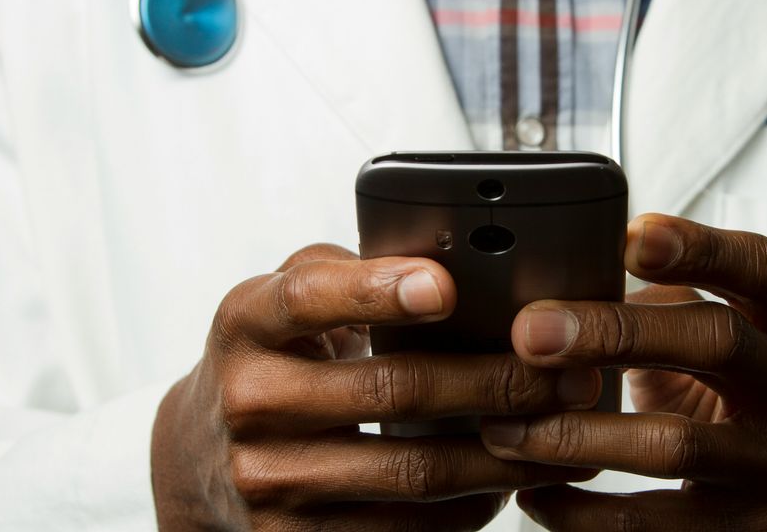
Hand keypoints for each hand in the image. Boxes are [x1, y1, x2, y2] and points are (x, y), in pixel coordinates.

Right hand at [151, 244, 597, 530]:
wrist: (198, 458)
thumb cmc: (270, 360)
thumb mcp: (282, 301)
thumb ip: (348, 273)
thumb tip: (450, 262)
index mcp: (247, 323)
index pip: (309, 298)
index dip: (378, 290)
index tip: (447, 286)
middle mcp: (249, 401)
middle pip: (392, 391)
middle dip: (496, 382)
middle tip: (568, 374)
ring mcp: (267, 480)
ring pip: (412, 471)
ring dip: (504, 454)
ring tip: (566, 433)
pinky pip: (402, 529)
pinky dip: (468, 507)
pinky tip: (511, 482)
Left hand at [479, 215, 766, 530]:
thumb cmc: (735, 391)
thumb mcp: (725, 333)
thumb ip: (665, 300)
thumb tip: (555, 278)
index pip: (760, 268)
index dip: (698, 247)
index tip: (627, 238)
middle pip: (718, 341)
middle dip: (615, 331)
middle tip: (530, 332)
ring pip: (675, 443)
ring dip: (576, 433)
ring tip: (507, 426)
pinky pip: (651, 524)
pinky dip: (580, 509)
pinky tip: (533, 491)